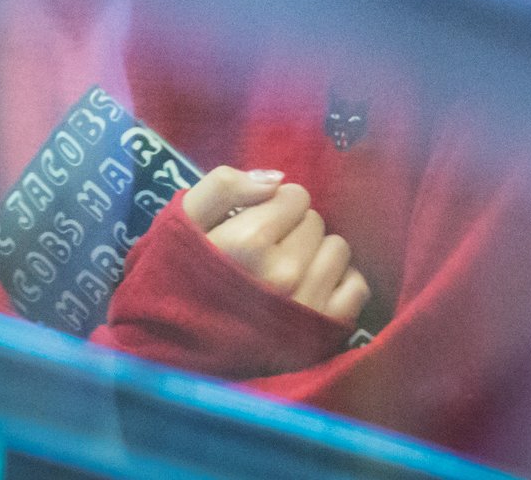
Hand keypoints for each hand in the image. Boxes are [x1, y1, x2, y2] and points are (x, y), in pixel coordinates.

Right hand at [183, 167, 369, 326]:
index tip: (254, 224)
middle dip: (293, 228)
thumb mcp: (183, 221)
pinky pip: (356, 287)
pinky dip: (338, 284)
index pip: (295, 195)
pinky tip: (310, 290)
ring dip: (315, 254)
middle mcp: (284, 274)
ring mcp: (307, 306)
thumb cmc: (177, 280)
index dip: (274, 205)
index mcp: (248, 242)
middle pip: (315, 221)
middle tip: (265, 252)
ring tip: (286, 271)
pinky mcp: (324, 333)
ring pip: (337, 249)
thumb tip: (276, 178)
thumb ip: (223, 186)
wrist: (174, 353)